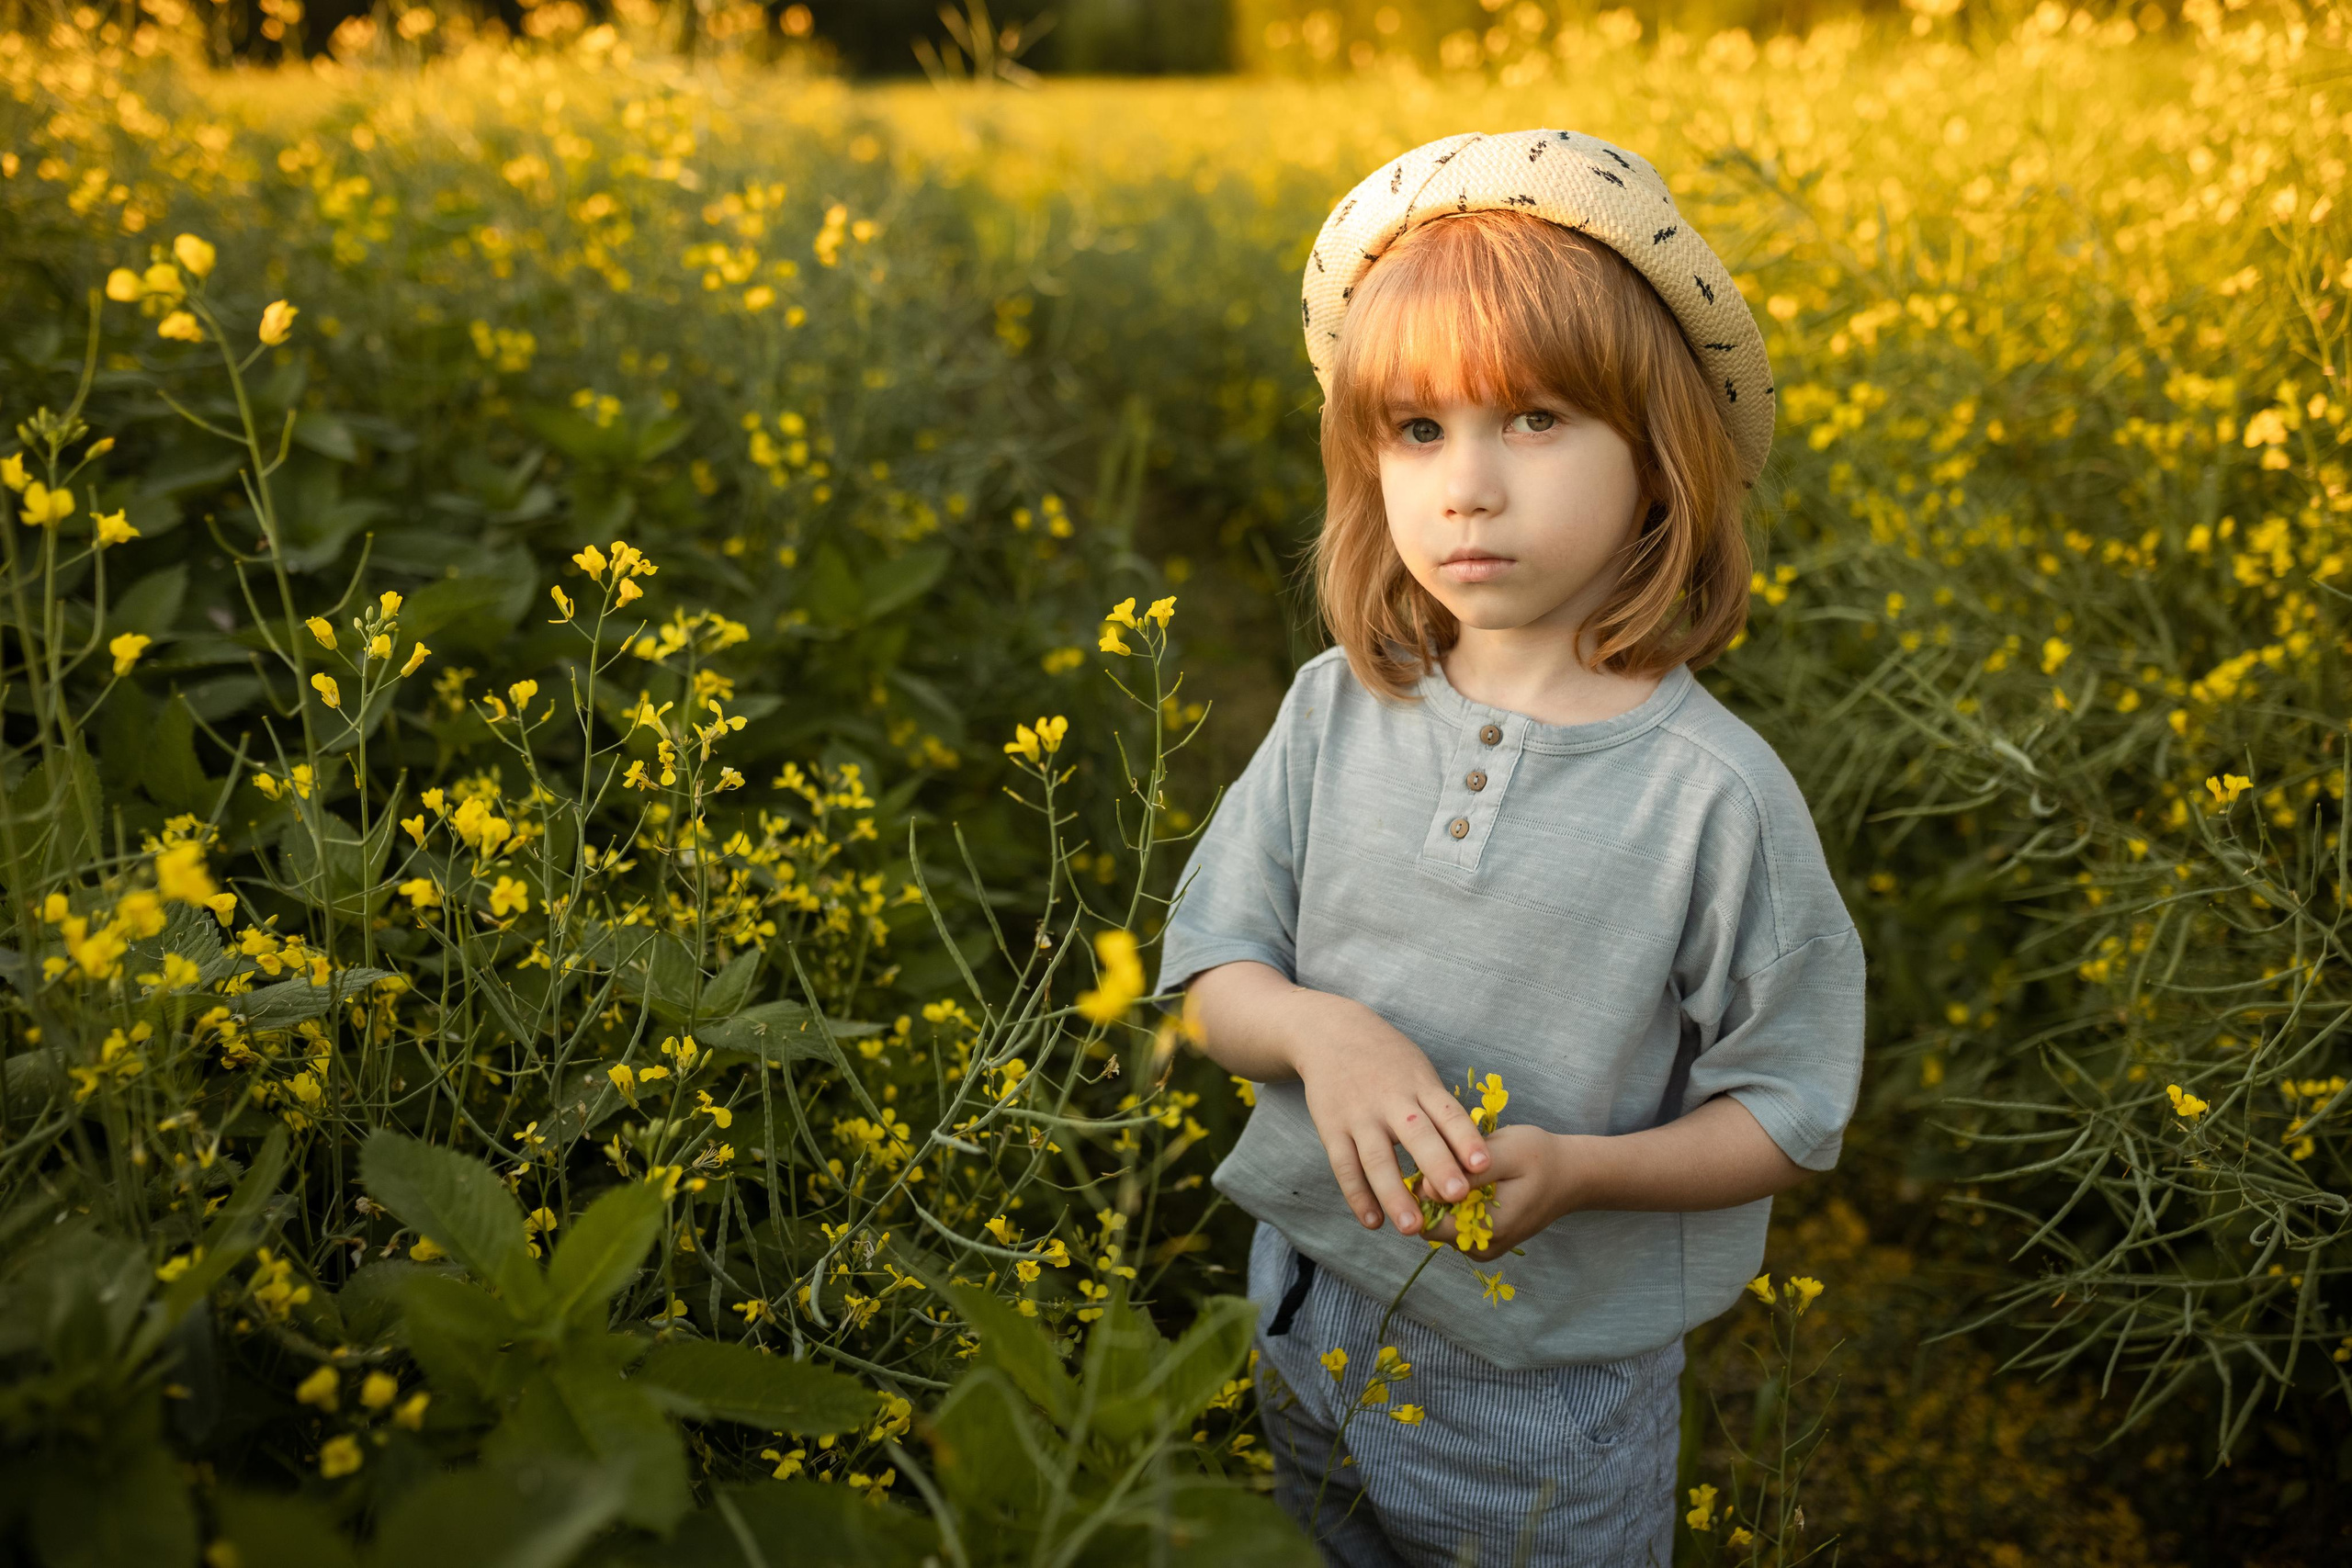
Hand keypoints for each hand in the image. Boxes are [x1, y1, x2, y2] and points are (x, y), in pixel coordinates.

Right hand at [1289, 1003, 1490, 1235]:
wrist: (1328, 1032)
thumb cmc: (1387, 1059)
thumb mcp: (1418, 1069)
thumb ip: (1439, 1108)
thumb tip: (1470, 1153)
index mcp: (1420, 1084)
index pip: (1448, 1113)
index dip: (1466, 1138)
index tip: (1483, 1164)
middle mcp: (1391, 1100)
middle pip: (1417, 1136)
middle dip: (1437, 1166)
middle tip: (1457, 1196)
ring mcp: (1359, 1115)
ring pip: (1378, 1158)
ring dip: (1395, 1194)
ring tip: (1412, 1228)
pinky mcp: (1332, 1128)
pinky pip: (1344, 1165)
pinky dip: (1358, 1195)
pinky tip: (1373, 1221)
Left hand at [1424, 1123, 1573, 1261]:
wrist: (1570, 1175)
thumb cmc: (1540, 1158)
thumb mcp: (1506, 1153)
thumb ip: (1468, 1172)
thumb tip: (1428, 1190)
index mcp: (1488, 1231)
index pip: (1428, 1221)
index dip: (1425, 1189)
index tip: (1439, 1161)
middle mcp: (1481, 1248)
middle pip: (1431, 1223)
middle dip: (1435, 1192)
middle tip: (1454, 1159)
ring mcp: (1482, 1247)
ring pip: (1441, 1222)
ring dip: (1446, 1196)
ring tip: (1468, 1169)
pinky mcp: (1484, 1241)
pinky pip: (1454, 1223)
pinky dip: (1456, 1201)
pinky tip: (1474, 1180)